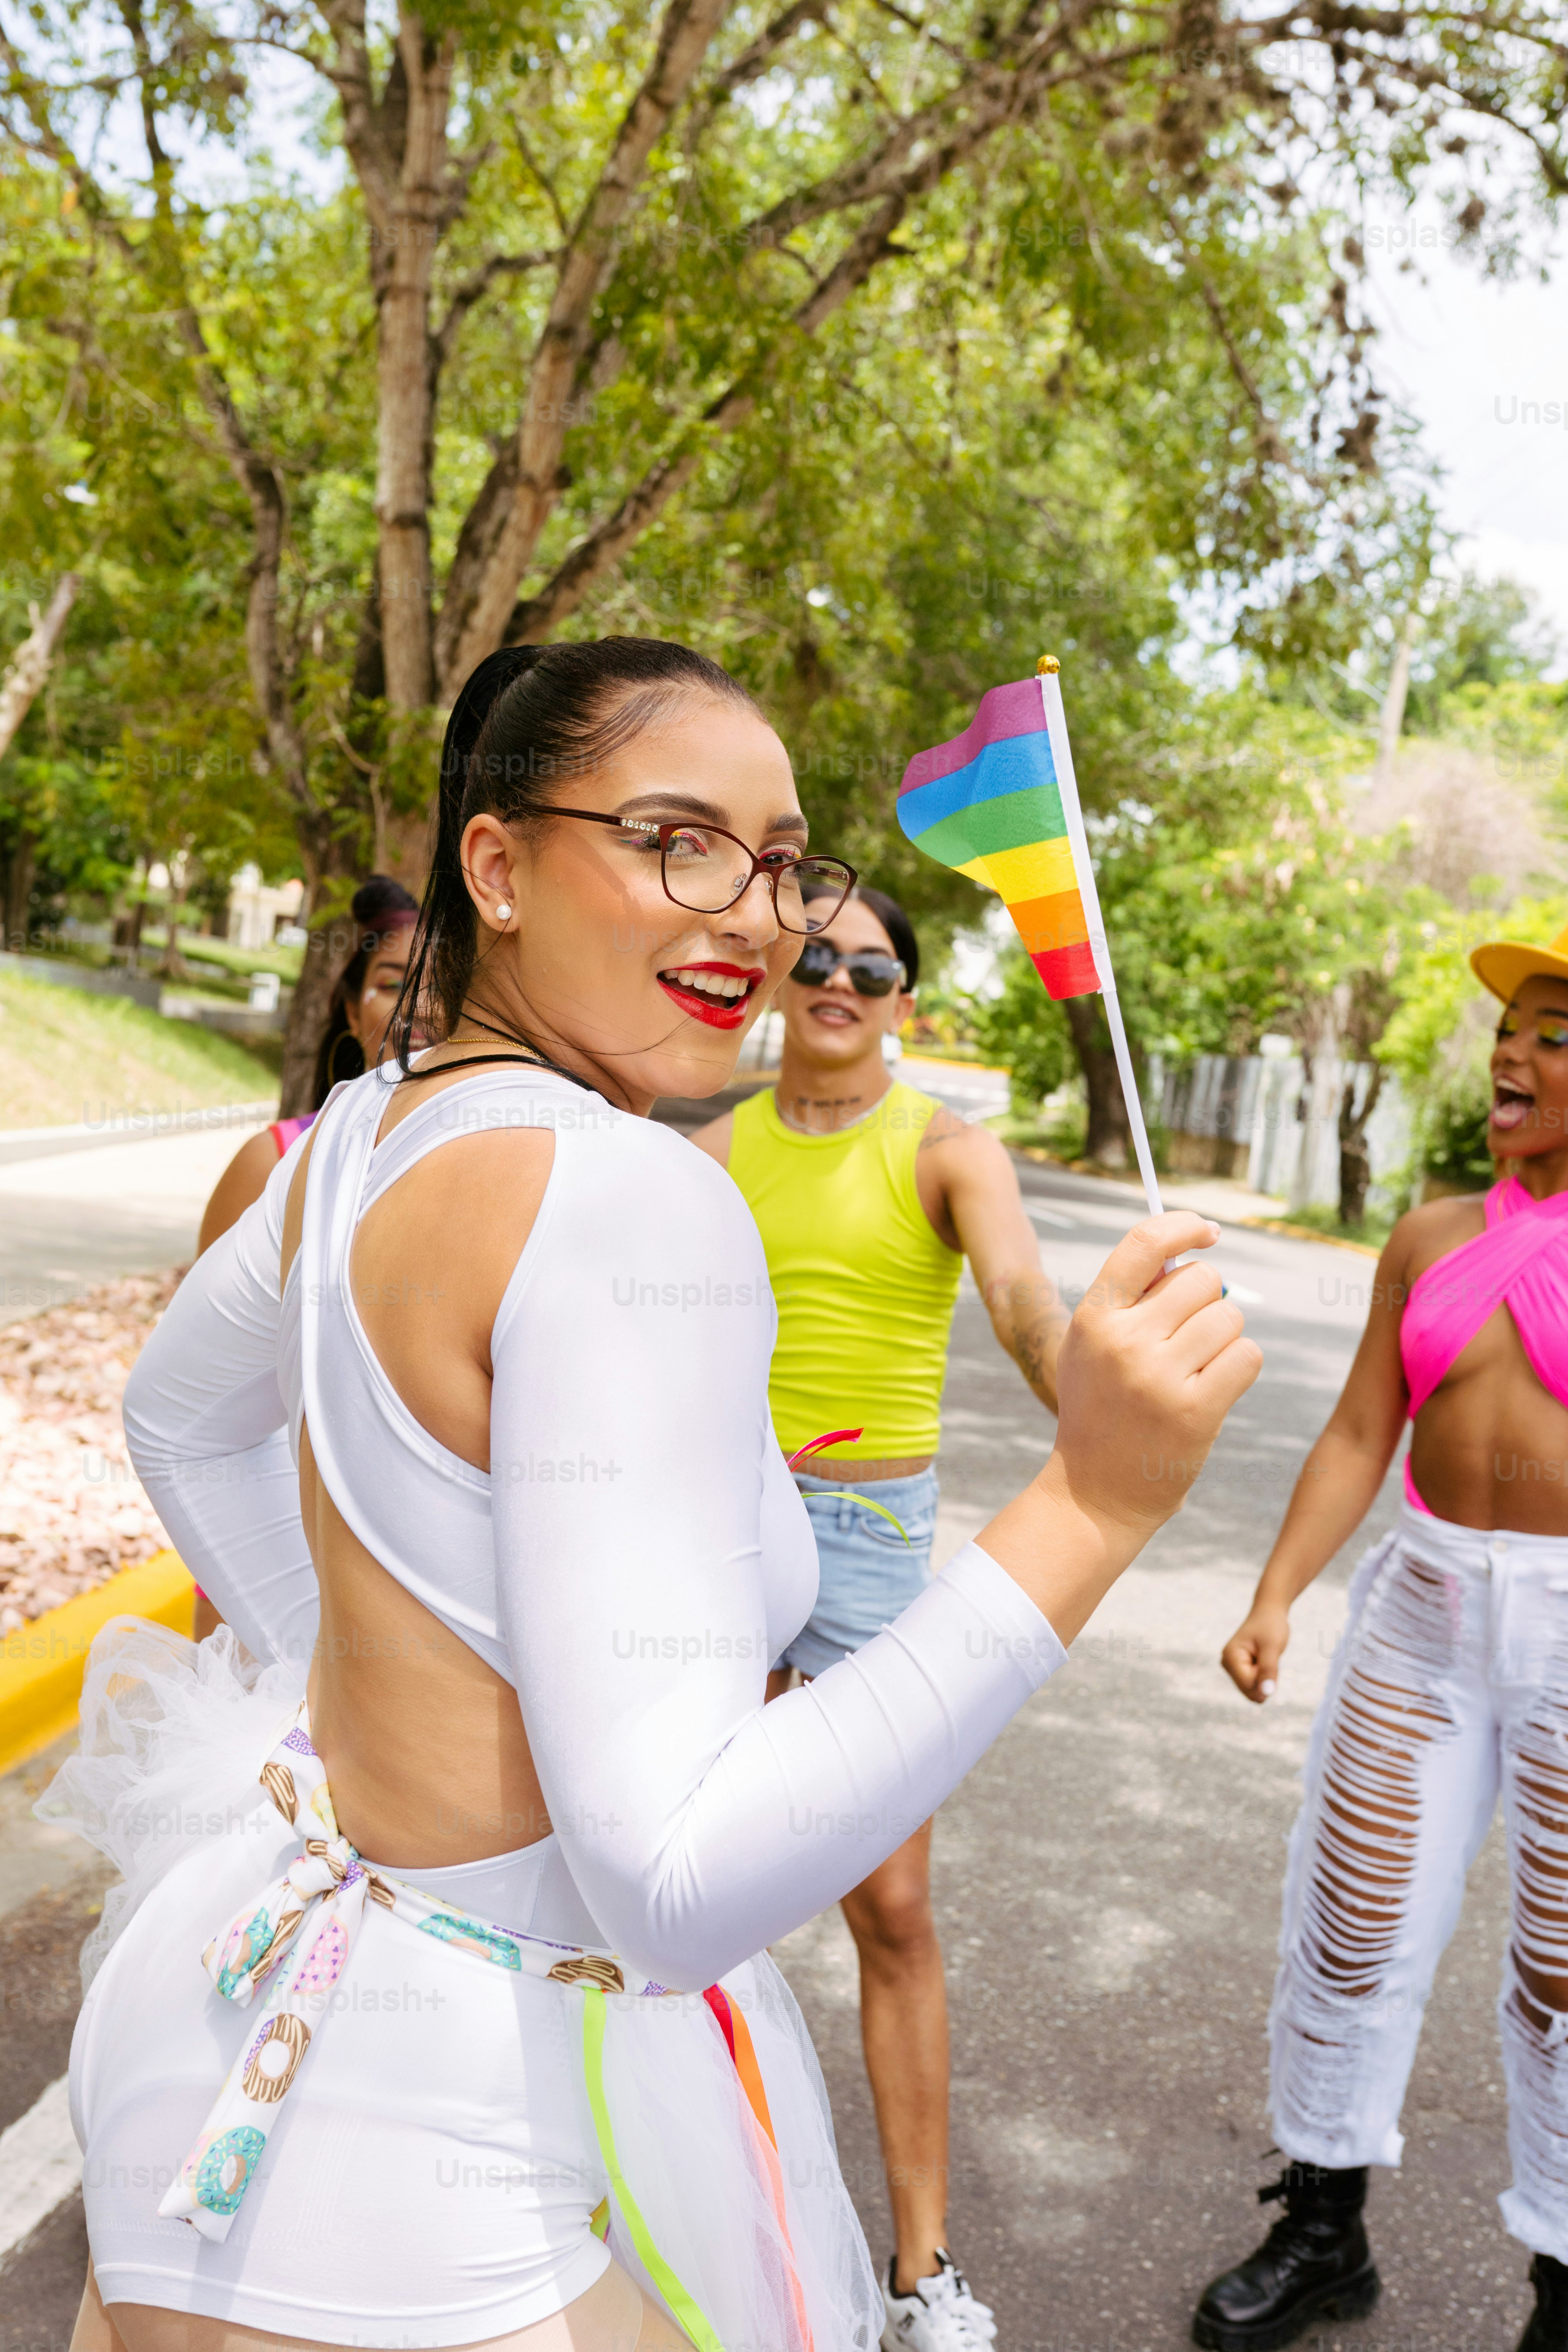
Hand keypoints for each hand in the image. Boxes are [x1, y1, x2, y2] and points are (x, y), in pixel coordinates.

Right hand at [1051, 1212, 1261, 1537]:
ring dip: (1225, 1338)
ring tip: (1197, 1369)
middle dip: (1208, 1301)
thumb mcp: (1091, 1348)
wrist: (1096, 1493)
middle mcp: (1124, 1341)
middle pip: (1203, 1280)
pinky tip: (1216, 1388)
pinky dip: (1240, 1366)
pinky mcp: (1196, 1410)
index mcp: (1093, 1318)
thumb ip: (1129, 1300)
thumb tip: (1186, 1256)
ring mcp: (1160, 1377)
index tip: (1208, 1232)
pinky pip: (1247, 1355)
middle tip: (1189, 1337)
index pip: (1143, 1243)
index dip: (1182, 1226)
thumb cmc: (1102, 1409)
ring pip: (1229, 1317)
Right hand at [1221, 1600, 1290, 1702]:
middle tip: (1268, 1657)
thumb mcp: (1272, 1647)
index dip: (1265, 1680)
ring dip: (1264, 1677)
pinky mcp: (1238, 1669)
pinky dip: (1263, 1676)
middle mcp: (1226, 1663)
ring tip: (1264, 1656)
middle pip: (1249, 1690)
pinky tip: (1262, 1659)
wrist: (1268, 1612)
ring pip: (1252, 1689)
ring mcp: (1231, 1667)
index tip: (1270, 1659)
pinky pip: (1253, 1684)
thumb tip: (1266, 1694)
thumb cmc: (1270, 1626)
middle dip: (1264, 1679)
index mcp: (1230, 1656)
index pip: (1248, 1685)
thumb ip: (1268, 1670)